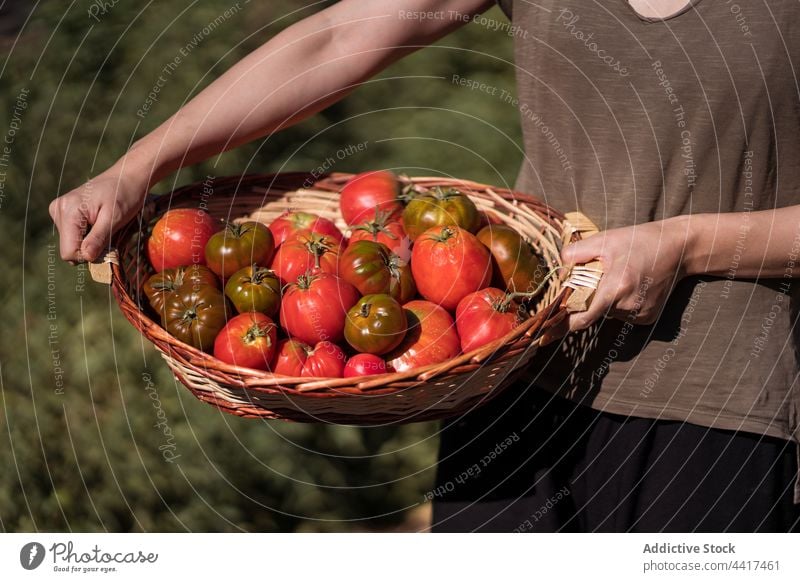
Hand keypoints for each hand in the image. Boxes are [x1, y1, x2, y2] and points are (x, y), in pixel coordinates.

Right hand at [49, 168, 148, 262]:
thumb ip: (99, 237)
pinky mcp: (64, 213)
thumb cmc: (124, 195)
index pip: (69, 251)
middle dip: (90, 248)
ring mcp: (59, 211)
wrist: (126, 177)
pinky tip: (98, 223)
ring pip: (72, 244)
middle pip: (69, 249)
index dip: (88, 255)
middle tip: (108, 234)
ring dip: (90, 242)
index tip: (106, 245)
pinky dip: (88, 235)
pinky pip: (74, 236)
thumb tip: (86, 256)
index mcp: (68, 211)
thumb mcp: (114, 218)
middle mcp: (58, 210)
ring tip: (104, 226)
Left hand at [541, 216, 691, 342]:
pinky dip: (619, 304)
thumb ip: (577, 252)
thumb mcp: (605, 240)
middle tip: (600, 277)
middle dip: (588, 298)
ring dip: (605, 299)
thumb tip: (559, 267)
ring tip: (621, 276)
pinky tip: (631, 285)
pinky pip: (622, 315)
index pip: (583, 316)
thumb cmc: (640, 240)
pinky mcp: (647, 318)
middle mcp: (629, 306)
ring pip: (607, 313)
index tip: (544, 336)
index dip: (562, 326)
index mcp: (616, 287)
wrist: (680, 248)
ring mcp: (640, 315)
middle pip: (593, 311)